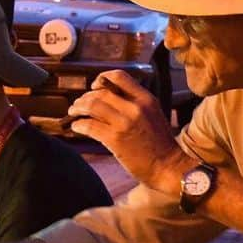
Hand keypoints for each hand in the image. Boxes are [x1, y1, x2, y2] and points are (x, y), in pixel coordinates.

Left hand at [69, 70, 190, 191]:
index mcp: (146, 99)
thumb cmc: (160, 143)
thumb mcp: (153, 114)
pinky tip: (76, 127)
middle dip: (85, 97)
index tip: (94, 86)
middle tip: (78, 104)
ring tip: (73, 113)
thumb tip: (109, 97)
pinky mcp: (115, 139)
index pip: (119, 77)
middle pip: (100, 92)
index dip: (102, 78)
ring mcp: (124, 123)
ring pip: (92, 106)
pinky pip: (89, 126)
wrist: (168, 166)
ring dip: (78, 108)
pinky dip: (78, 125)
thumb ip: (135, 103)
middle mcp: (135, 107)